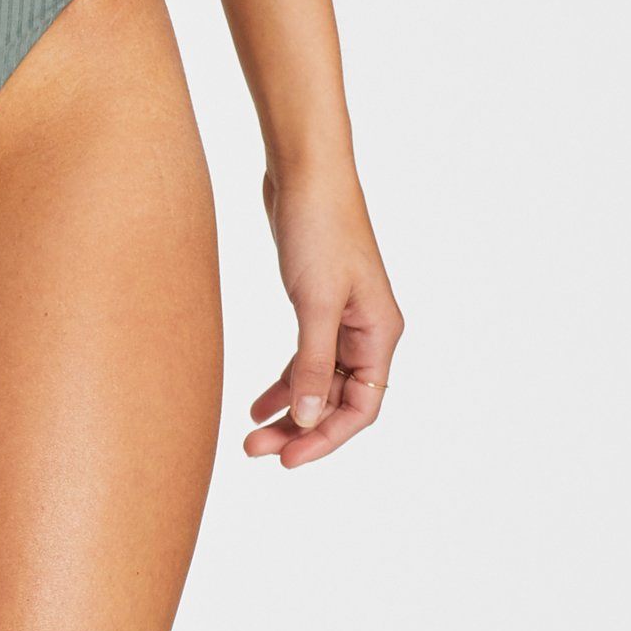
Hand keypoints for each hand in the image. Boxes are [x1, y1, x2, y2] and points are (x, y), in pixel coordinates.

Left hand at [245, 160, 402, 466]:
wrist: (304, 170)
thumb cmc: (319, 228)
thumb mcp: (315, 301)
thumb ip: (311, 363)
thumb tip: (307, 420)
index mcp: (379, 334)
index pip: (361, 408)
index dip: (326, 438)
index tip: (287, 460)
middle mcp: (367, 331)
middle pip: (337, 400)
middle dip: (301, 429)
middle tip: (257, 451)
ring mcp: (342, 318)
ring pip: (318, 382)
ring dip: (289, 409)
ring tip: (251, 435)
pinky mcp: (316, 303)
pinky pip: (304, 358)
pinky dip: (284, 381)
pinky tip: (258, 401)